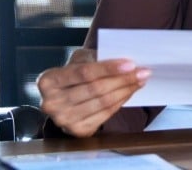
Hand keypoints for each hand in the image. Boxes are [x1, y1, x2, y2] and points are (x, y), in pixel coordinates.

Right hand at [36, 47, 150, 136]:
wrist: (62, 98)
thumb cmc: (72, 75)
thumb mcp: (77, 60)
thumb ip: (94, 59)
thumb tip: (125, 62)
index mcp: (48, 81)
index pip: (83, 73)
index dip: (108, 68)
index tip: (130, 64)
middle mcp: (52, 103)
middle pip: (95, 89)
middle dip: (123, 79)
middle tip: (142, 72)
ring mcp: (63, 120)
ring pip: (103, 103)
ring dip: (126, 91)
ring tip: (140, 81)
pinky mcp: (77, 131)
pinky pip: (105, 115)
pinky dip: (120, 102)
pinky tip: (129, 93)